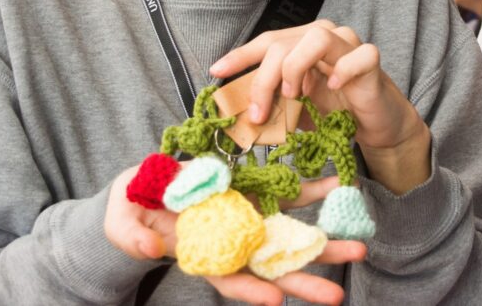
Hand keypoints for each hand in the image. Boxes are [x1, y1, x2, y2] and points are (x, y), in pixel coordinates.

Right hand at [108, 166, 366, 303]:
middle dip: (305, 280)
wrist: (142, 190)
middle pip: (271, 268)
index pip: (229, 280)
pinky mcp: (254, 193)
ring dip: (323, 241)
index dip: (250, 293)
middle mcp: (231, 243)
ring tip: (359, 246)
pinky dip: (313, 193)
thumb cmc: (128, 214)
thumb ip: (132, 236)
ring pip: (289, 235)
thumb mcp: (122, 223)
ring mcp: (246, 219)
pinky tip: (339, 188)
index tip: (275, 302)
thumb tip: (149, 247)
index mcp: (201, 256)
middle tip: (339, 293)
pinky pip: (288, 194)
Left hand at [210, 21, 430, 193]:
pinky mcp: (371, 61)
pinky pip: (359, 55)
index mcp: (301, 43)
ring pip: (317, 38)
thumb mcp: (294, 108)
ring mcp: (349, 45)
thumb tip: (238, 113)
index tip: (217, 71)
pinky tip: (333, 87)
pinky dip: (343, 71)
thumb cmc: (333, 111)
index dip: (241, 55)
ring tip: (295, 95)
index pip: (266, 41)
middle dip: (264, 79)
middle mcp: (324, 36)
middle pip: (284, 43)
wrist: (373, 123)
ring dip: (297, 67)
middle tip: (259, 112)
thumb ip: (272, 103)